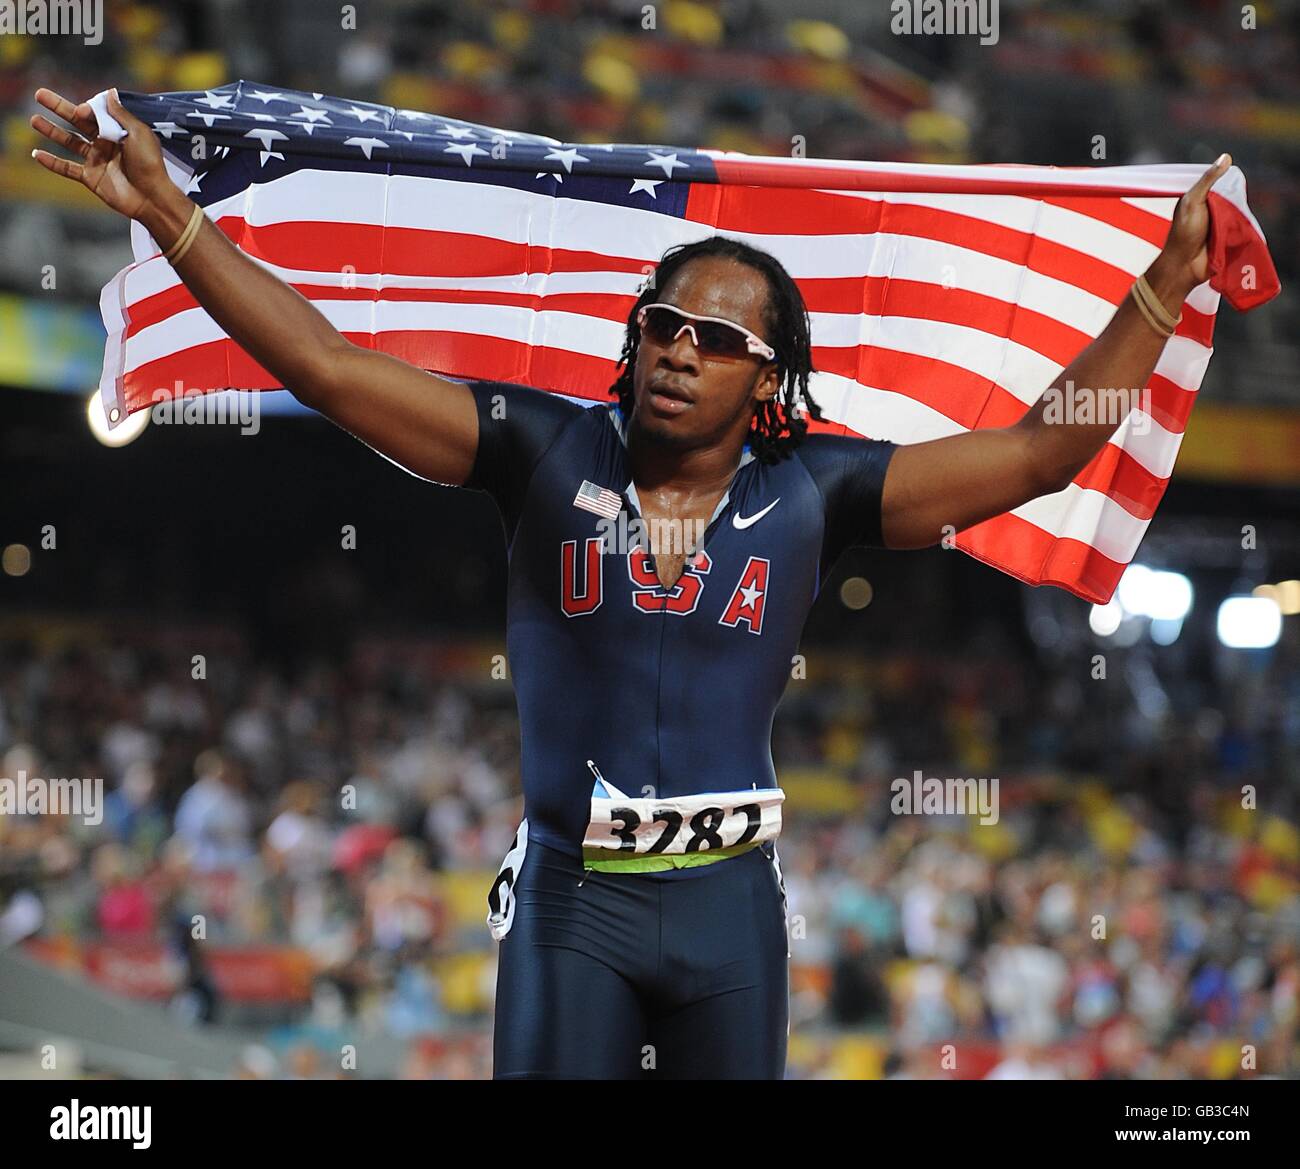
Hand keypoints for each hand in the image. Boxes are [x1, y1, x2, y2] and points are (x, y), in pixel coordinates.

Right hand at [30, 87, 174, 221]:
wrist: (152, 197)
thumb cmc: (150, 164)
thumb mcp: (139, 133)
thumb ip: (121, 114)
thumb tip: (109, 92)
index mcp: (119, 131)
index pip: (95, 113)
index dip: (85, 109)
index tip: (80, 111)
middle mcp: (106, 143)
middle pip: (77, 122)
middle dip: (59, 107)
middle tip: (39, 94)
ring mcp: (97, 160)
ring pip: (69, 142)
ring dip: (51, 130)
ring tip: (34, 120)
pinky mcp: (91, 178)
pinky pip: (67, 168)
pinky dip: (52, 162)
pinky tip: (36, 154)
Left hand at [1152, 153, 1232, 296]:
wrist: (1184, 266)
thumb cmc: (1183, 233)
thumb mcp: (1193, 201)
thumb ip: (1208, 180)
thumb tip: (1226, 157)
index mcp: (1199, 198)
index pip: (1220, 183)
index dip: (1228, 181)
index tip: (1232, 179)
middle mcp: (1210, 209)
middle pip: (1232, 197)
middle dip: (1235, 198)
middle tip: (1230, 204)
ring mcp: (1220, 223)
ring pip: (1238, 211)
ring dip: (1239, 214)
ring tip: (1231, 218)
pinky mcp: (1229, 237)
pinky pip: (1242, 227)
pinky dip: (1243, 226)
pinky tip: (1243, 226)